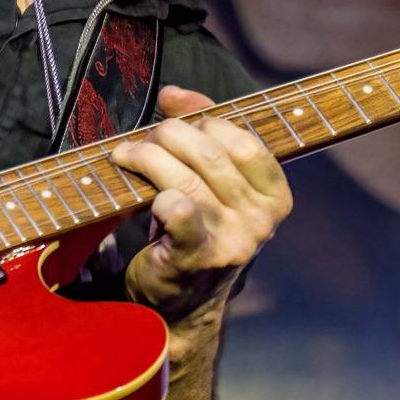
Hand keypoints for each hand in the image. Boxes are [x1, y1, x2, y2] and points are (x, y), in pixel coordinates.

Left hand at [110, 85, 291, 322]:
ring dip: (146, 157)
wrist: (181, 305)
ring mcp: (234, 240)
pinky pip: (179, 210)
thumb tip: (175, 94)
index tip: (170, 115)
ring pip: (185, 176)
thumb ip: (204, 134)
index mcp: (275, 195)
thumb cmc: (196, 233)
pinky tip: (142, 195)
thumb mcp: (213, 184)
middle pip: (209, 152)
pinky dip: (157, 195)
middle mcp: (262, 219)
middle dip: (166, 136)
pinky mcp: (200, 258)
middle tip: (140, 143)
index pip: (243, 139)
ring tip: (125, 157)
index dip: (203, 118)